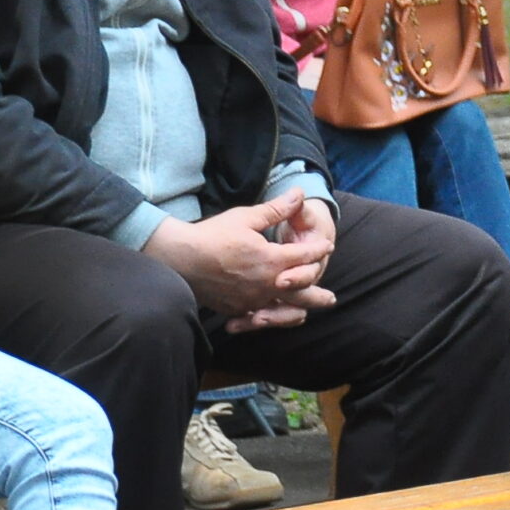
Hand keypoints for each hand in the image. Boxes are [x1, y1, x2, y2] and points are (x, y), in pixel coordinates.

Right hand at [143, 194, 338, 329]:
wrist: (178, 257)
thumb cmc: (211, 235)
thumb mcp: (246, 218)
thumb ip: (276, 209)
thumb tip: (299, 193)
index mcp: (272, 259)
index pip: (303, 255)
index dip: (317, 250)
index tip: (326, 246)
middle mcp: (266, 283)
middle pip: (302, 292)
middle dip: (317, 294)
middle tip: (331, 299)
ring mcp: (251, 299)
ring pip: (282, 308)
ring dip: (297, 310)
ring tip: (305, 312)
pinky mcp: (236, 308)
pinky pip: (258, 315)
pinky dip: (269, 316)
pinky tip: (272, 316)